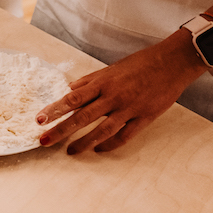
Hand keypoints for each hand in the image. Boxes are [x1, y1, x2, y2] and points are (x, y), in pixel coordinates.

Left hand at [36, 32, 206, 153]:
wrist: (173, 62)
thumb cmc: (140, 63)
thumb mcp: (111, 69)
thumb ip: (89, 81)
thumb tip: (69, 90)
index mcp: (102, 82)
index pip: (72, 99)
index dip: (55, 110)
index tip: (39, 120)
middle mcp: (113, 96)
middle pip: (82, 117)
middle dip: (61, 130)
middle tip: (44, 141)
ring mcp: (129, 108)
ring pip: (102, 130)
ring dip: (83, 142)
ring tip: (69, 151)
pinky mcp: (145, 117)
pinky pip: (124, 136)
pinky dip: (110, 144)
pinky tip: (98, 149)